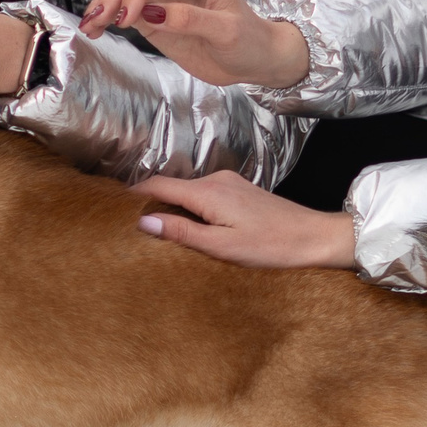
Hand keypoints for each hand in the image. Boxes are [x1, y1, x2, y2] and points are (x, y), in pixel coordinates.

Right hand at [78, 0, 310, 88]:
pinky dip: (110, 18)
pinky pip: (128, 11)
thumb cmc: (248, 41)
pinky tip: (96, 28)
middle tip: (96, 20)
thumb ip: (189, 20)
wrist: (255, 60)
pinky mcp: (156, 14)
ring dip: (106, 6)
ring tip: (89, 26)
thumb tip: (151, 14)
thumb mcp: (225, 31)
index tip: (125, 16)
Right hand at [129, 170, 356, 268]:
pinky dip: (189, 208)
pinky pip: (203, 195)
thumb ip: (182, 232)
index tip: (113, 208)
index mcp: (208, 192)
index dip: (133, 195)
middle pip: (171, 186)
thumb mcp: (221, 246)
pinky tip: (189, 227)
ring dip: (171, 206)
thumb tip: (143, 222)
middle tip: (129, 224)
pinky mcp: (238, 190)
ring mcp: (229, 183)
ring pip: (187, 191)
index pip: (158, 185)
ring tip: (156, 230)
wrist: (313, 237)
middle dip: (149, 202)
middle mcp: (216, 179)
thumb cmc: (270, 246)